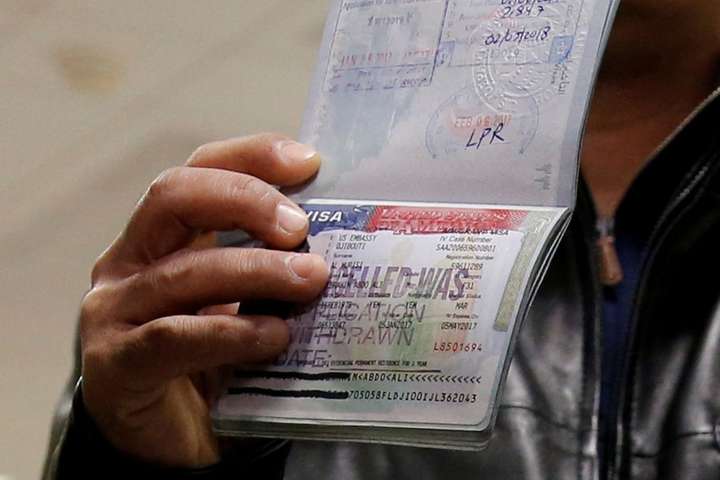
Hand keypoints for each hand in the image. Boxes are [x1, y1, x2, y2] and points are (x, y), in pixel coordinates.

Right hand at [79, 133, 328, 466]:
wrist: (174, 444)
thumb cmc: (217, 361)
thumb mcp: (249, 300)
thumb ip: (274, 265)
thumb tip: (344, 236)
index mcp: (165, 236)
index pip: (200, 169)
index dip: (251, 155)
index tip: (309, 163)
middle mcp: (130, 260)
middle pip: (175, 196)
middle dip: (245, 199)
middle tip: (301, 228)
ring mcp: (115, 310)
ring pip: (183, 271)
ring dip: (255, 270)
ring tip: (310, 281)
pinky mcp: (114, 364)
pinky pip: (172, 337)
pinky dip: (230, 332)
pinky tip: (274, 337)